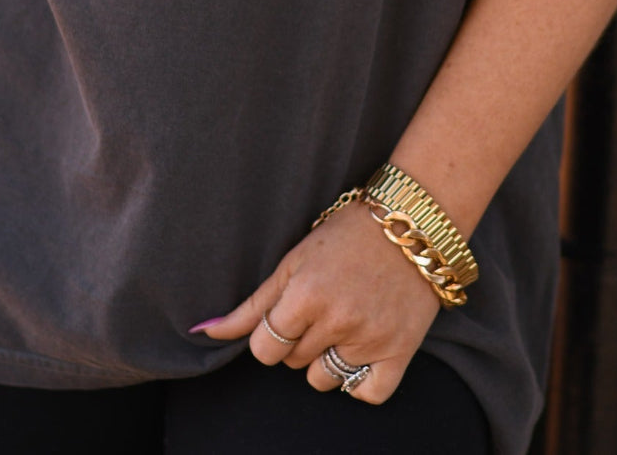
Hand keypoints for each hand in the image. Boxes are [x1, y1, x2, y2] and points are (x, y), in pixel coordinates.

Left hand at [188, 197, 441, 402]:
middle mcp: (338, 320)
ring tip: (344, 320)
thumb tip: (203, 332)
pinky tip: (362, 349)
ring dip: (327, 358)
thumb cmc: (347, 234)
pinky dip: (360, 380)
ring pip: (324, 380)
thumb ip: (251, 305)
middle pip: (293, 362)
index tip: (286, 315)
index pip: (264, 348)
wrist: (413, 223)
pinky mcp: (400, 351)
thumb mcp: (294, 260)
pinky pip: (367, 394)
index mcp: (306, 294)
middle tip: (322, 305)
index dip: (270, 334)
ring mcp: (370, 338)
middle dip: (300, 339)